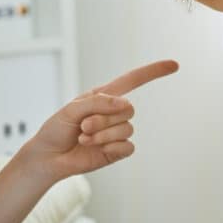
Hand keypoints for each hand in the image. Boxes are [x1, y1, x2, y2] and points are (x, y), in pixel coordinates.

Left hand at [20, 60, 178, 182]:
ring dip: (103, 134)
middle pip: (128, 109)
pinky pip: (128, 146)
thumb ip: (98, 103)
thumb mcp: (71, 109)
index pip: (133, 80)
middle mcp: (113, 112)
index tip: (174, 65)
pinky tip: (95, 149)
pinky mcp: (116, 150)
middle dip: (103, 118)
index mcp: (103, 96)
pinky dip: (111, 147)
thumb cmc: (56, 129)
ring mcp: (116, 132)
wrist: (48, 157)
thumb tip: (125, 104)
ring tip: (84, 137)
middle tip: (83, 126)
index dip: (153, 72)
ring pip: (127, 128)